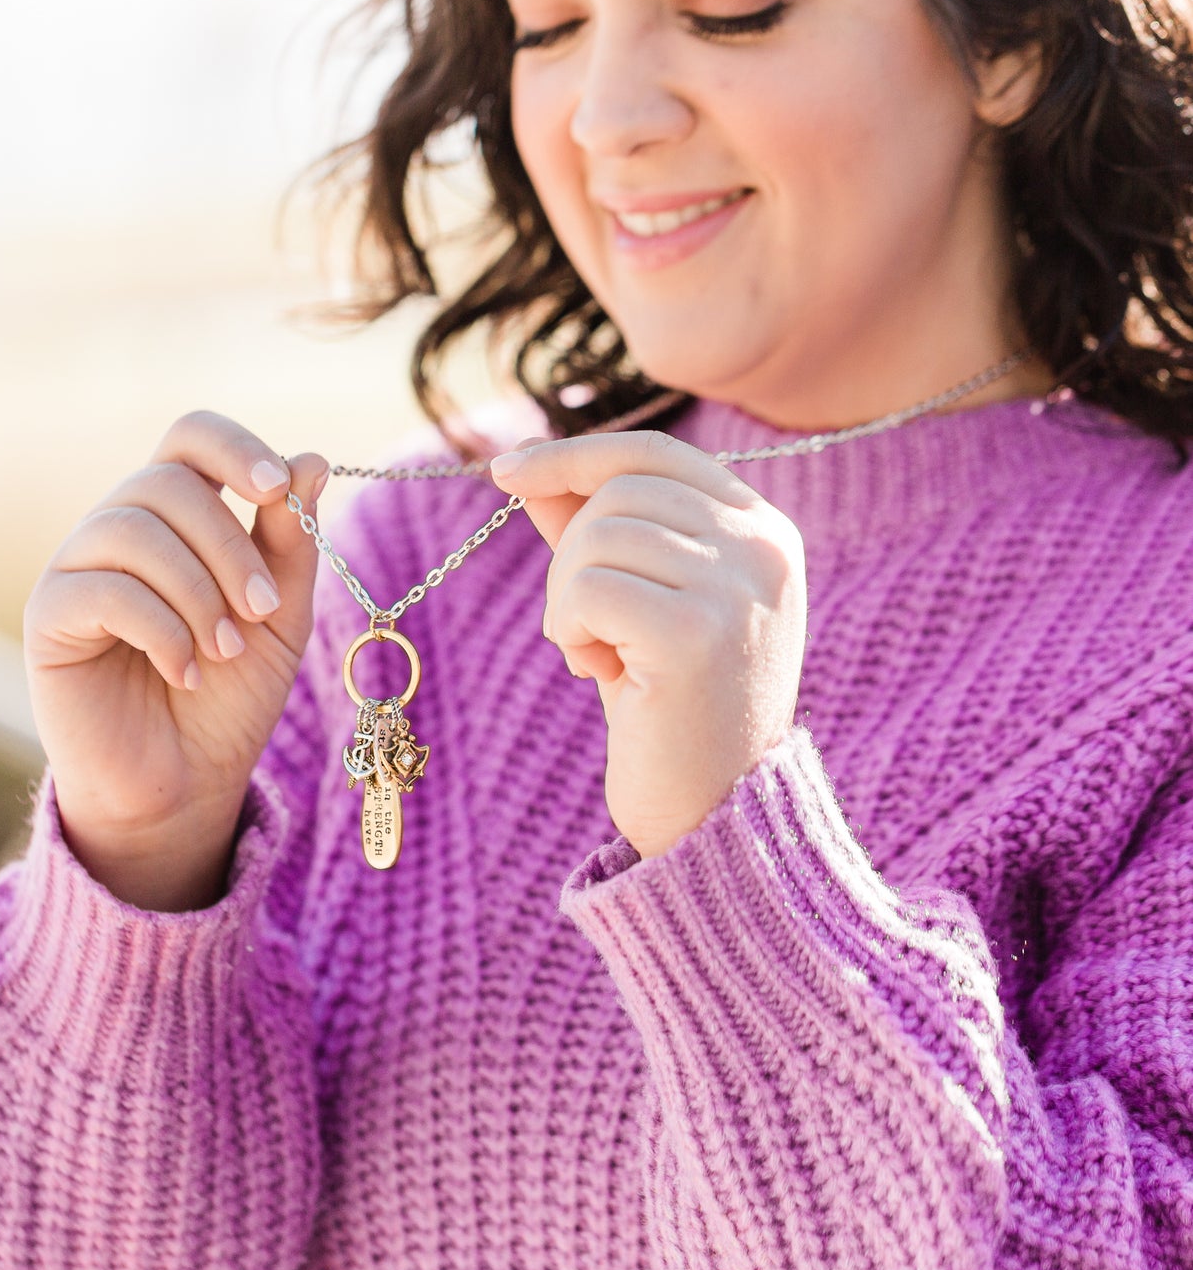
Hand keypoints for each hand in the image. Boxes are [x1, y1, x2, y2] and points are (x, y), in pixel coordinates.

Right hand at [23, 411, 328, 909]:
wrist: (186, 781)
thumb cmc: (231, 693)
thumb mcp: (279, 614)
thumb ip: (291, 540)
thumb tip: (312, 458)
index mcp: (179, 516)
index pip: (191, 437)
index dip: (233, 448)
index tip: (276, 489)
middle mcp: (120, 526)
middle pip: (168, 481)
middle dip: (230, 547)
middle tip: (262, 611)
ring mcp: (78, 566)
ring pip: (133, 529)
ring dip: (198, 592)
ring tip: (226, 650)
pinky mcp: (49, 615)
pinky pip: (104, 589)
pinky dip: (162, 630)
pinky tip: (186, 672)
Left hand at [490, 431, 806, 858]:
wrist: (712, 816)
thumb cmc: (673, 709)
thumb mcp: (638, 604)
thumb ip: (595, 531)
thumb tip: (528, 466)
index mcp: (764, 532)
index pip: (655, 454)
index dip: (573, 455)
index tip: (505, 472)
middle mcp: (764, 548)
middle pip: (618, 491)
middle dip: (570, 554)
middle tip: (581, 626)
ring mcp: (739, 586)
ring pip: (597, 535)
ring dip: (566, 599)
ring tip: (596, 654)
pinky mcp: (698, 632)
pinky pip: (586, 588)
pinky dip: (567, 628)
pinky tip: (596, 671)